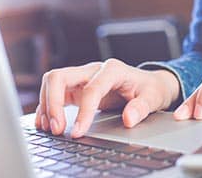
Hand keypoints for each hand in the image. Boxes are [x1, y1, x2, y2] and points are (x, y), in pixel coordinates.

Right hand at [35, 58, 179, 137]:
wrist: (151, 84)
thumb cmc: (151, 89)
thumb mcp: (154, 98)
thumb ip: (142, 107)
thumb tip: (129, 119)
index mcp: (113, 70)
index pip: (91, 89)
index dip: (83, 112)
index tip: (78, 132)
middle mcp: (94, 70)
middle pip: (60, 76)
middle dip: (52, 103)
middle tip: (57, 129)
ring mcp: (84, 77)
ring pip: (53, 82)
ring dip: (47, 105)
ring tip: (51, 129)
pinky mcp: (77, 87)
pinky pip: (55, 92)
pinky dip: (48, 107)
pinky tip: (49, 123)